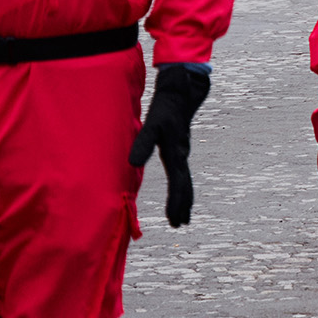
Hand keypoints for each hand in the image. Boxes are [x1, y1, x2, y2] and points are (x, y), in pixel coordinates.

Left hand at [128, 64, 211, 228]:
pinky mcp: (179, 147)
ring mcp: (182, 152)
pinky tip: (178, 188)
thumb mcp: (152, 124)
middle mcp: (182, 155)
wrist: (180, 92)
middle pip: (186, 186)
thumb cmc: (165, 108)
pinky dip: (182, 186)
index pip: (179, 184)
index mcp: (176, 154)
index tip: (176, 220)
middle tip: (181, 225)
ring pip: (186, 181)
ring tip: (183, 216)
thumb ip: (142, 143)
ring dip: (185, 199)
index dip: (177, 202)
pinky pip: (182, 173)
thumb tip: (132, 164)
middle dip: (183, 206)